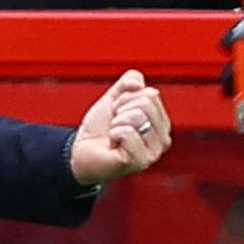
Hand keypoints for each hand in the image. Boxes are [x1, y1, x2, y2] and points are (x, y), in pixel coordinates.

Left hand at [69, 69, 169, 185]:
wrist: (82, 150)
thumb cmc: (100, 128)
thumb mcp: (114, 97)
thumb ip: (128, 82)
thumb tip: (138, 83)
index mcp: (160, 122)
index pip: (151, 94)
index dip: (127, 98)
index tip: (119, 112)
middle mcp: (162, 138)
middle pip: (146, 103)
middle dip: (122, 108)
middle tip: (115, 124)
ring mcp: (153, 152)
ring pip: (138, 116)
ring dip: (117, 122)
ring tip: (114, 135)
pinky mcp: (140, 162)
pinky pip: (128, 132)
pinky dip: (115, 134)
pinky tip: (114, 144)